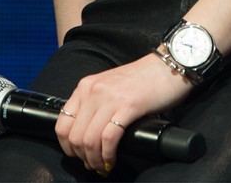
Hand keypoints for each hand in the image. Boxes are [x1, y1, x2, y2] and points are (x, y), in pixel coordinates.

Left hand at [55, 52, 193, 173]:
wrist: (168, 66)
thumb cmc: (143, 79)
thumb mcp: (110, 86)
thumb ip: (95, 103)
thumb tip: (87, 135)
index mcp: (86, 85)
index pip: (62, 123)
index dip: (67, 146)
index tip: (78, 155)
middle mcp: (94, 90)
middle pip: (74, 136)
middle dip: (82, 157)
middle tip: (93, 164)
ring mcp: (110, 98)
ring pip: (88, 140)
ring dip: (94, 160)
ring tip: (103, 164)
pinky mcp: (128, 106)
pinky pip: (108, 139)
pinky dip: (108, 155)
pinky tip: (112, 159)